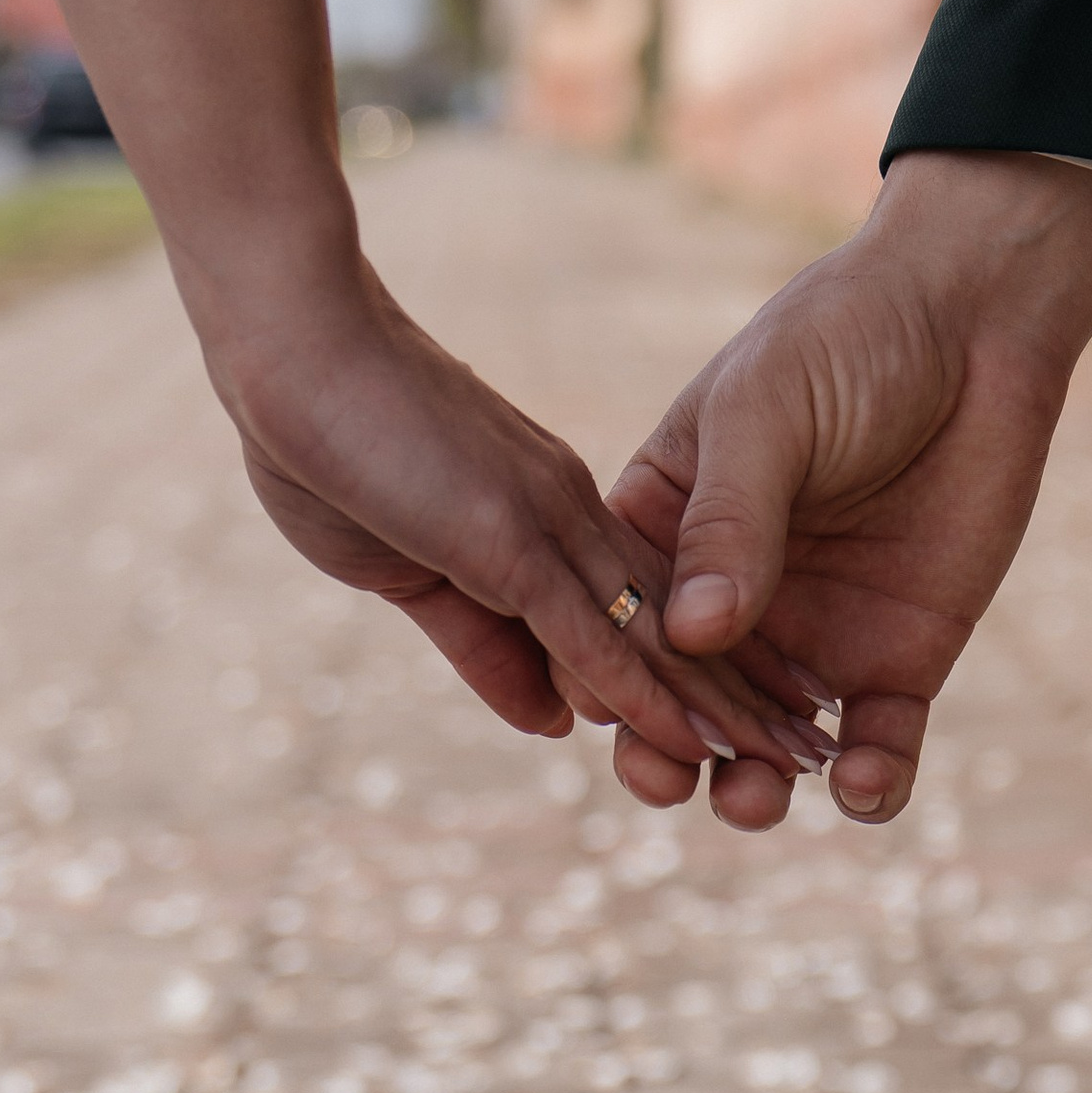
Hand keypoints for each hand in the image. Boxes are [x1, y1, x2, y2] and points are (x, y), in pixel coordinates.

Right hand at [205, 250, 833, 794]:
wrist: (287, 326)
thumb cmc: (324, 431)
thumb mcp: (411, 568)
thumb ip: (486, 643)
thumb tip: (553, 718)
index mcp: (548, 510)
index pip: (638, 610)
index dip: (696, 674)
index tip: (743, 732)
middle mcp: (571, 513)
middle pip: (675, 625)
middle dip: (746, 696)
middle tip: (804, 760)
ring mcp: (549, 520)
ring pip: (658, 635)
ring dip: (726, 707)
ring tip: (792, 767)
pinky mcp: (513, 535)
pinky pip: (598, 629)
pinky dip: (650, 693)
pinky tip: (698, 742)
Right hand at [607, 153, 1091, 831]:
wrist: (976, 321)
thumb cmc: (847, 337)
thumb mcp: (766, 412)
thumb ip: (729, 520)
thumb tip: (689, 634)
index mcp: (663, 537)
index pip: (616, 625)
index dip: (606, 678)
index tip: (608, 715)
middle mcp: (726, 606)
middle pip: (679, 710)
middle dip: (669, 759)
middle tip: (677, 779)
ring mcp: (809, 644)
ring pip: (764, 751)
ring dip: (752, 789)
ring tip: (759, 792)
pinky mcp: (895, 665)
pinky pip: (875, 750)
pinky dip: (867, 785)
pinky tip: (860, 786)